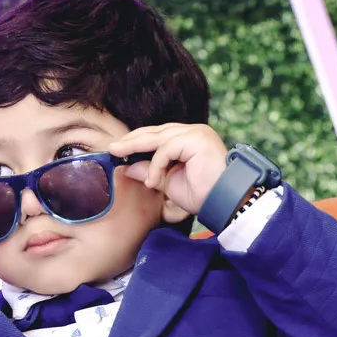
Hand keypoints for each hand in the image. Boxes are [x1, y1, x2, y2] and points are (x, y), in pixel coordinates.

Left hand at [108, 124, 228, 215]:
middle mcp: (193, 132)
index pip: (157, 135)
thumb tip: (127, 167)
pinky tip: (152, 181)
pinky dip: (156, 165)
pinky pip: (166, 149)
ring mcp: (196, 133)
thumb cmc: (202, 195)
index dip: (136, 142)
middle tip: (112, 148)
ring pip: (158, 137)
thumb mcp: (168, 183)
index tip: (117, 150)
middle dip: (131, 140)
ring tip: (120, 157)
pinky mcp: (196, 139)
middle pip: (155, 132)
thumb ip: (150, 172)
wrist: (224, 204)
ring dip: (138, 149)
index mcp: (188, 139)